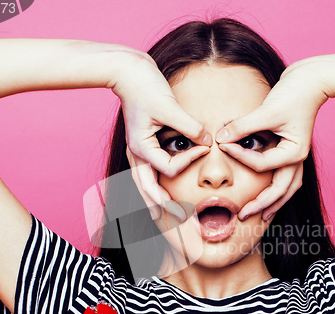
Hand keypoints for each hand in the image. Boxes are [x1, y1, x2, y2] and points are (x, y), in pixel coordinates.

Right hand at [111, 51, 211, 220]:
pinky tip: (160, 193)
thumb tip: (207, 142)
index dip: (188, 163)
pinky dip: (153, 186)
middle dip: (163, 206)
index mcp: (141, 148)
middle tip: (179, 220)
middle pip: (148, 190)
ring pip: (143, 185)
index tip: (203, 150)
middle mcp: (137, 154)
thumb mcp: (169, 107)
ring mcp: (137, 151)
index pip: (169, 169)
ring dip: (154, 201)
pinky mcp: (142, 146)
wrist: (127, 71)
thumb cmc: (145, 86)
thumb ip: (190, 127)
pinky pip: (146, 173)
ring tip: (164, 217)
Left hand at [215, 61, 327, 220]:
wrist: (312, 80)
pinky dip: (276, 188)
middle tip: (242, 215)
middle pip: (279, 190)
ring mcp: (295, 156)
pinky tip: (266, 194)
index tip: (222, 147)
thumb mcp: (268, 110)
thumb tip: (220, 138)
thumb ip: (243, 126)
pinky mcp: (291, 151)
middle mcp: (297, 159)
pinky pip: (285, 177)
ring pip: (286, 188)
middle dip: (261, 205)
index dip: (240, 157)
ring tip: (261, 216)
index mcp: (294, 153)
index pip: (261, 164)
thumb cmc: (294, 93)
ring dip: (273, 203)